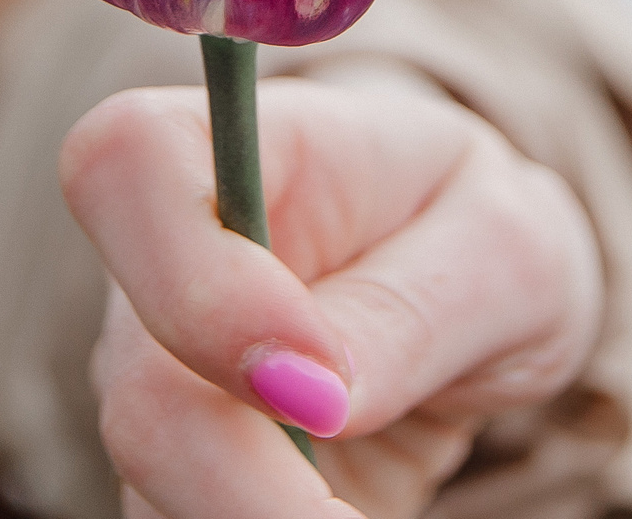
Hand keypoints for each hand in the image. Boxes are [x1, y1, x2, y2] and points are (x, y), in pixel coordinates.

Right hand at [59, 77, 602, 518]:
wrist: (467, 296)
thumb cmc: (477, 232)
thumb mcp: (503, 244)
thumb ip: (414, 306)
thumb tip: (314, 399)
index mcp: (226, 147)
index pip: (128, 166)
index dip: (198, 285)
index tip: (324, 389)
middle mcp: (156, 266)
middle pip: (138, 392)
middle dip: (250, 495)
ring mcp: (151, 381)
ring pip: (158, 491)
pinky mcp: (175, 478)